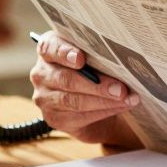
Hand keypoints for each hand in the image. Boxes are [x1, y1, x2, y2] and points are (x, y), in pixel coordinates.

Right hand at [29, 30, 140, 146]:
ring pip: (73, 100)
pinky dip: (104, 111)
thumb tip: (120, 58)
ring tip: (125, 98)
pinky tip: (120, 107)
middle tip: (121, 88)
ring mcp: (45, 98)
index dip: (65, 53)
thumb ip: (99, 54)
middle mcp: (41, 73)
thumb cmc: (96, 71)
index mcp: (48, 50)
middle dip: (97, 84)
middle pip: (66, 79)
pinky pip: (79, 116)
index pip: (49, 48)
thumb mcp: (95, 57)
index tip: (81, 59)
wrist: (96, 101)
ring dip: (103, 100)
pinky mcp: (54, 118)